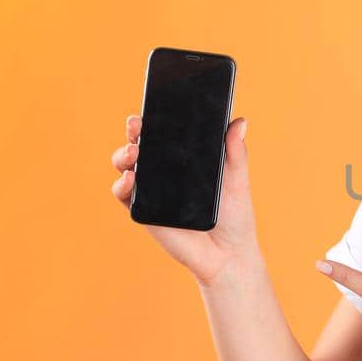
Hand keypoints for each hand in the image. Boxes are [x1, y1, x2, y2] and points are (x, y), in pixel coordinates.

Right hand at [110, 112, 261, 284]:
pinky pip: (124, 194)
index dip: (155, 117)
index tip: (152, 106)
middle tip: (137, 126)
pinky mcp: (143, 211)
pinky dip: (122, 185)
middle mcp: (164, 171)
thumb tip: (239, 122)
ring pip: (126, 165)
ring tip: (134, 153)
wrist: (228, 254)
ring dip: (123, 155)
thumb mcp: (237, 181)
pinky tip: (131, 179)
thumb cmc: (234, 216)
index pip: (165, 132)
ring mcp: (151, 190)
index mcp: (185, 159)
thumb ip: (236, 153)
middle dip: (134, 131)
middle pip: (140, 144)